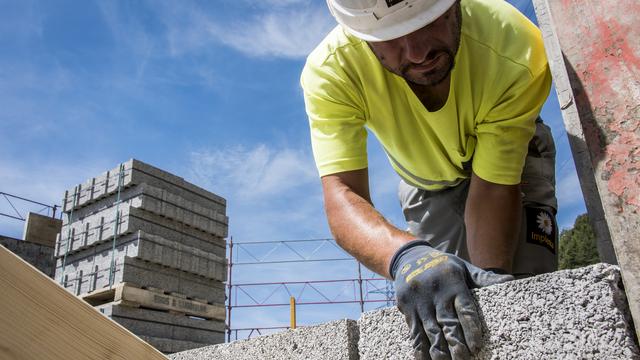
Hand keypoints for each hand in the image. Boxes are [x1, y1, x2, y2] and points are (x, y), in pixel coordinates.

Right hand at [390, 240, 513, 358]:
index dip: (470, 329)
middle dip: (456, 344)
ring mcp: (419, 300)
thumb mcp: (464, 267)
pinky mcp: (406, 307)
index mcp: (453, 282)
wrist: (410, 256)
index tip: (476, 346)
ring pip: (430, 330)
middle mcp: (435, 291)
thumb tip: (510, 282)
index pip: (464, 308)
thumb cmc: (444, 266)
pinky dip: (420, 349)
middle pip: (447, 322)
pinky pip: (413, 332)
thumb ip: (484, 278)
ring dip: (439, 351)